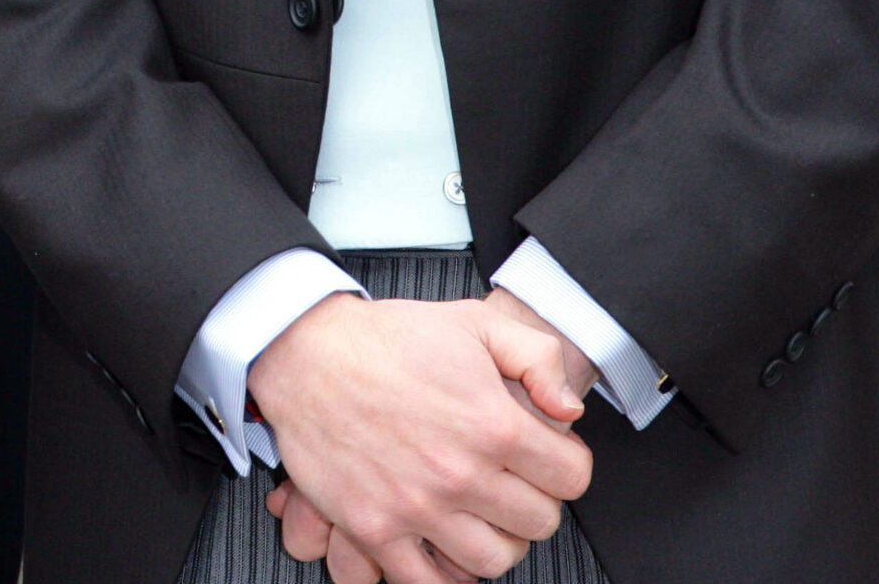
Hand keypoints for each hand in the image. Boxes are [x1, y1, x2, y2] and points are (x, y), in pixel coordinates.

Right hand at [248, 292, 592, 583]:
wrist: (307, 352)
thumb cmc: (388, 338)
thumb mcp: (474, 321)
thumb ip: (537, 356)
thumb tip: (570, 410)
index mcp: (492, 424)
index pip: (571, 477)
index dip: (564, 462)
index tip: (546, 455)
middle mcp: (459, 474)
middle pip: (538, 523)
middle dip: (533, 500)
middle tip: (511, 480)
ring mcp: (417, 508)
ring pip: (492, 561)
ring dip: (496, 539)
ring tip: (481, 513)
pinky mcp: (375, 529)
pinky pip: (428, 583)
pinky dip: (445, 574)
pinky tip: (444, 545)